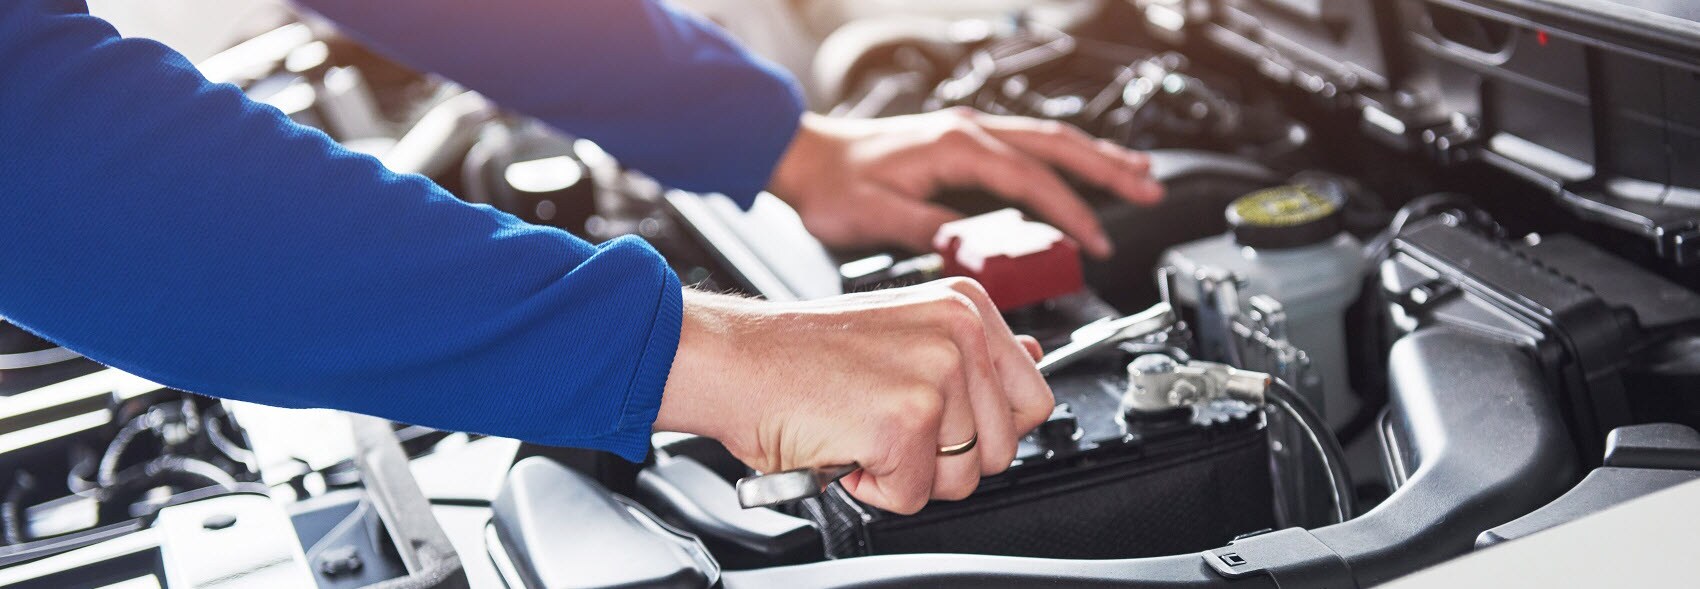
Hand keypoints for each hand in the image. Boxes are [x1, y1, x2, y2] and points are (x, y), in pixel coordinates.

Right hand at [653, 278, 1053, 513]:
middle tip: (886, 425)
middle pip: (1003, 449)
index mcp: (965, 307)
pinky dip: (871, 487)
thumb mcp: (904, 331)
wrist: (732, 359)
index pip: (1033, 397)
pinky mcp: (904, 421)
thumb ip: (975, 351)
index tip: (941, 422)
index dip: (985, 429)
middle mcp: (960, 333)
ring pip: (961, 480)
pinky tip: (844, 445)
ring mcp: (937, 375)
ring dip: (906, 474)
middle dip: (945, 459)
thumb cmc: (800, 354)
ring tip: (862, 430)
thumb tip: (1037, 357)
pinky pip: (912, 497)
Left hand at [767, 108, 1163, 257]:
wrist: (804, 157)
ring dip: (1094, 157)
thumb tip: (972, 248)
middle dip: (1108, 169)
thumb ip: (928, 230)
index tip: (1096, 243)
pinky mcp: (962, 143)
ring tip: (1138, 174)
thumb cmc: (833, 185)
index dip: (1069, 213)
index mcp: (955, 148)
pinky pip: (1027, 145)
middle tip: (1150, 190)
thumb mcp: (875, 217)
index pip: (1031, 181)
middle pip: (1056, 145)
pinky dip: (1063, 157)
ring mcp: (967, 133)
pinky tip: (1079, 169)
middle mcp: (967, 132)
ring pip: (1047, 139)